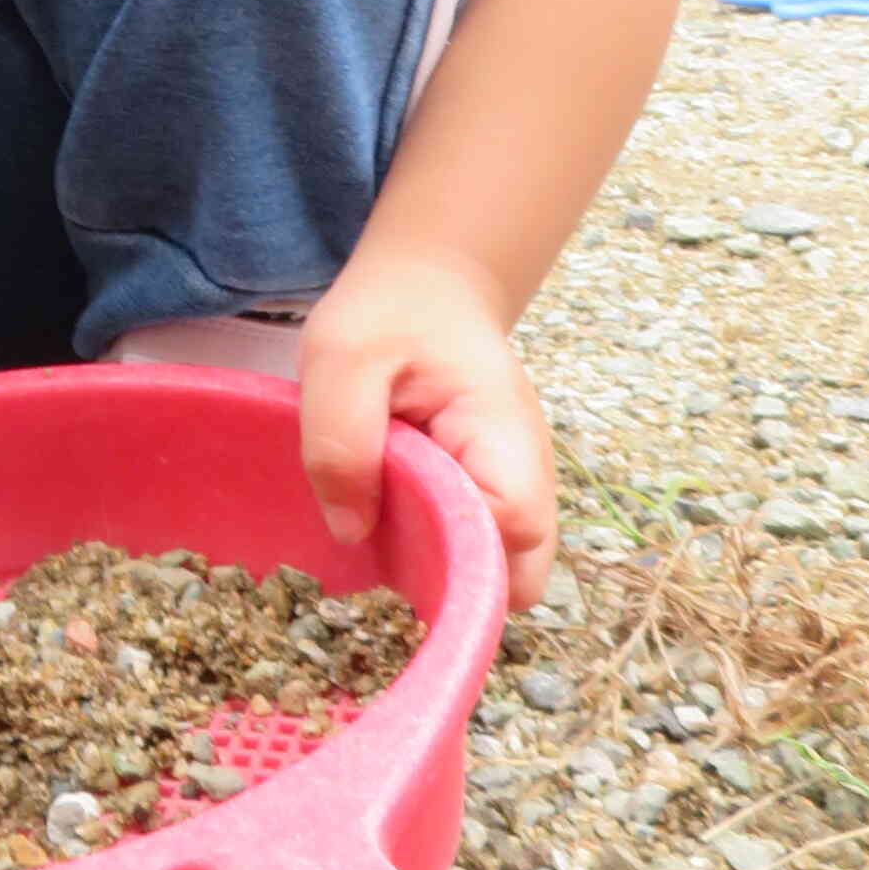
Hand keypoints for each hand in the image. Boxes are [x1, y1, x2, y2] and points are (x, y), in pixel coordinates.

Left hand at [297, 249, 556, 607]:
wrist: (427, 284)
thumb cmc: (390, 312)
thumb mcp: (342, 357)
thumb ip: (342, 441)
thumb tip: (352, 531)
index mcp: (503, 439)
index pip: (511, 534)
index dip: (458, 561)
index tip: (394, 551)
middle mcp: (526, 477)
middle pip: (518, 577)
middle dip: (454, 585)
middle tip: (384, 553)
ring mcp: (512, 491)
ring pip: (494, 571)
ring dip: (439, 570)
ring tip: (380, 532)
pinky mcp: (485, 497)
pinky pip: (470, 548)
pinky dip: (431, 549)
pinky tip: (386, 520)